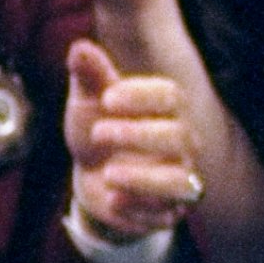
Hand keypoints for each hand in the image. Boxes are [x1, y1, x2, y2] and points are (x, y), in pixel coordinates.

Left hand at [64, 38, 202, 238]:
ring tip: (108, 173)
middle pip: (180, 137)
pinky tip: (111, 200)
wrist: (92, 174)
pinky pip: (164, 215)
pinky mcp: (166, 211)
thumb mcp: (88, 102)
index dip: (143, 95)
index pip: (171, 96)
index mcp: (164, 110)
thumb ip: (89, 77)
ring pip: (182, 183)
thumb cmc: (97, 128)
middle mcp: (179, 144)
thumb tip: (80, 47)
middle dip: (139, 135)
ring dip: (145, 180)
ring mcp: (176, 179)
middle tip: (98, 132)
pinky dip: (137, 210)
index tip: (108, 97)